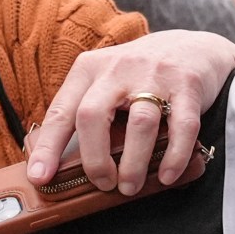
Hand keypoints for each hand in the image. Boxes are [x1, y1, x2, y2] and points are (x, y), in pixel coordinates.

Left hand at [27, 30, 234, 193]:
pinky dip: (173, 156)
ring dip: (133, 163)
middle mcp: (118, 69)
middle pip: (93, 116)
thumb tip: (63, 163)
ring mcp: (154, 75)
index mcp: (90, 69)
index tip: (40, 177)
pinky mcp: (187, 85)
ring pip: (139, 124)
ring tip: (130, 186)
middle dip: (94, 159)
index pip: (62, 111)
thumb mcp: (107, 81)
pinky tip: (166, 175)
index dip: (48, 147)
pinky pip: (181, 127)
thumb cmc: (141, 76)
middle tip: (103, 183)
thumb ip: (88, 111)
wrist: (194, 47)